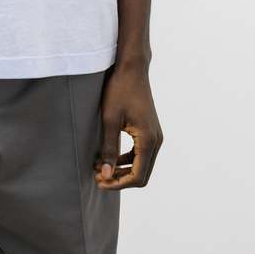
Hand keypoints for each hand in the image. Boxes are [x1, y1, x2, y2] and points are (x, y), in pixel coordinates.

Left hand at [93, 62, 162, 189]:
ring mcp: (155, 135)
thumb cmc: (119, 90)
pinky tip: (108, 157)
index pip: (138, 176)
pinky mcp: (149, 130)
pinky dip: (126, 159)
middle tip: (98, 178)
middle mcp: (156, 140)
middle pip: (142, 174)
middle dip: (120, 179)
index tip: (100, 182)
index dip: (119, 184)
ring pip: (141, 164)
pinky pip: (140, 153)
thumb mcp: (109, 120)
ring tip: (100, 168)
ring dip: (122, 170)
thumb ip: (109, 149)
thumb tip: (106, 175)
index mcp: (149, 140)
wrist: (131, 68)